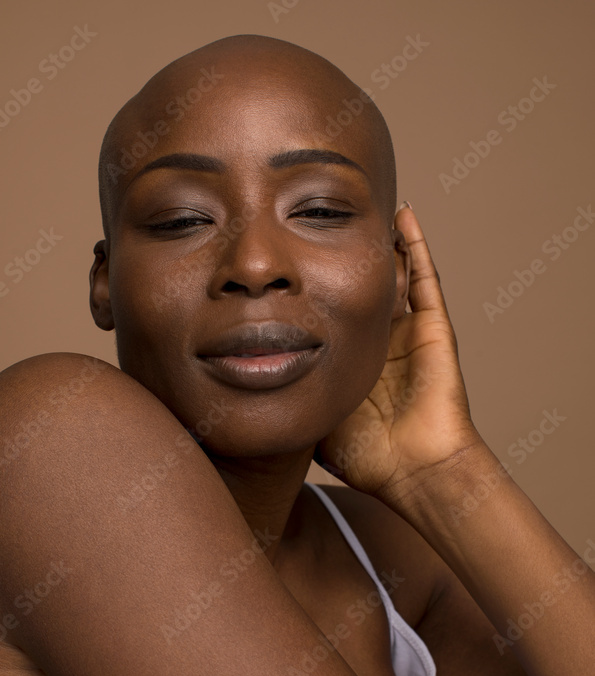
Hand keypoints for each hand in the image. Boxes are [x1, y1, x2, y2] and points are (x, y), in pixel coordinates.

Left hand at [313, 204, 484, 503]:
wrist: (413, 470)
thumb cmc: (365, 456)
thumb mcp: (312, 416)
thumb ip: (287, 400)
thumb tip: (241, 391)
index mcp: (355, 358)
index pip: (331, 310)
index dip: (315, 286)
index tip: (289, 260)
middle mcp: (383, 341)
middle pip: (359, 285)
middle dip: (342, 254)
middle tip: (317, 220)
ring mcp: (410, 332)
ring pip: (391, 274)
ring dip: (379, 242)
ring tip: (360, 205)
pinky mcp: (435, 328)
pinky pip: (426, 278)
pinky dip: (416, 244)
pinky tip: (402, 215)